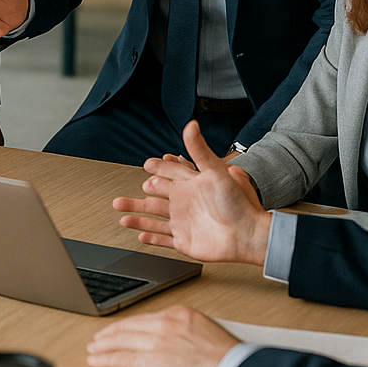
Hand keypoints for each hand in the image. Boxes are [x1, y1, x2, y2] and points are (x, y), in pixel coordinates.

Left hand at [87, 305, 238, 366]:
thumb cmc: (226, 355)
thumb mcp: (204, 328)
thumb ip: (184, 327)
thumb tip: (173, 335)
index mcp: (176, 314)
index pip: (143, 318)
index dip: (126, 325)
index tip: (118, 329)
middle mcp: (162, 324)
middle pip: (128, 327)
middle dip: (110, 333)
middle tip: (98, 338)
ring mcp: (154, 342)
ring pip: (120, 341)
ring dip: (103, 345)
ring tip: (93, 348)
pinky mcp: (149, 362)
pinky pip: (120, 359)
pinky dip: (105, 360)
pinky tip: (96, 361)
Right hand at [112, 121, 270, 265]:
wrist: (248, 234)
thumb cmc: (238, 203)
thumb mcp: (216, 171)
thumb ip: (199, 150)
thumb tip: (191, 125)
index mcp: (192, 186)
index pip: (170, 174)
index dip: (159, 169)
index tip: (148, 164)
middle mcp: (186, 204)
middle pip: (155, 198)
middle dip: (139, 195)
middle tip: (122, 195)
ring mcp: (184, 223)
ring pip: (153, 219)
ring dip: (136, 215)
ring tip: (119, 211)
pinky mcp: (185, 242)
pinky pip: (163, 238)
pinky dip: (150, 236)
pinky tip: (139, 234)